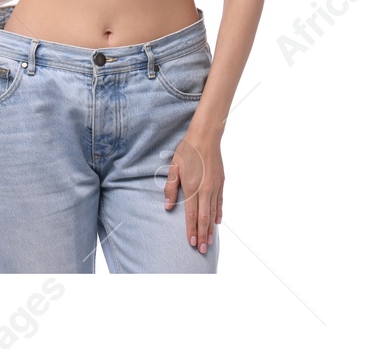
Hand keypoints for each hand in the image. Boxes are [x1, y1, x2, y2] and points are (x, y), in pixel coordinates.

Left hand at [166, 127, 222, 253]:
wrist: (205, 138)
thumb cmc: (186, 151)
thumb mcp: (173, 167)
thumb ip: (170, 188)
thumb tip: (167, 207)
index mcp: (191, 187)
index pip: (190, 214)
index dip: (191, 230)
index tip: (191, 243)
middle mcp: (205, 190)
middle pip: (203, 218)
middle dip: (202, 236)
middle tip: (202, 250)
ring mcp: (215, 188)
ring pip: (213, 214)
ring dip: (210, 229)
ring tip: (209, 241)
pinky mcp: (221, 184)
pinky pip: (220, 203)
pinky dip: (218, 215)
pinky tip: (217, 223)